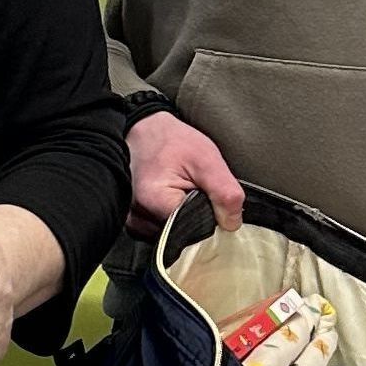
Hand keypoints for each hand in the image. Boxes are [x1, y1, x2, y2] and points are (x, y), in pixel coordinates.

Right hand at [126, 111, 242, 238]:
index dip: (209, 218)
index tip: (210, 199)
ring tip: (182, 192)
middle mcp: (138, 216)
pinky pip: (160, 230)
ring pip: (171, 234)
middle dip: (196, 218)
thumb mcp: (206, 159)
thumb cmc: (171, 140)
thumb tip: (232, 224)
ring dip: (183, 218)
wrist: (145, 130)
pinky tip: (173, 199)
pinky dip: (172, 218)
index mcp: (153, 201)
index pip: (193, 230)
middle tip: (195, 190)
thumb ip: (225, 193)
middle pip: (181, 235)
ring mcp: (133, 220)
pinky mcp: (134, 220)